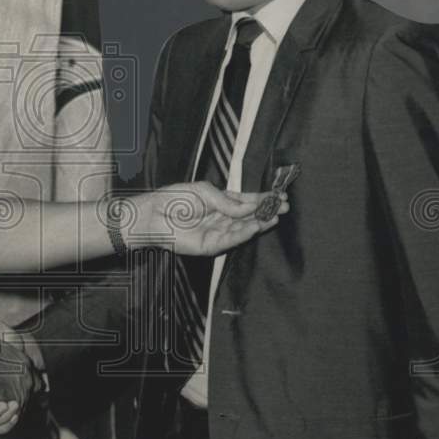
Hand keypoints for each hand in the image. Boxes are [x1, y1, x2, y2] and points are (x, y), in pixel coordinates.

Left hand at [128, 182, 286, 256]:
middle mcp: (221, 218)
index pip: (245, 201)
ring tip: (275, 216)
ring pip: (243, 229)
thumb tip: (247, 206)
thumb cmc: (175, 199)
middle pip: (248, 216)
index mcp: (219, 202)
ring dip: (260, 223)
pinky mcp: (210, 246)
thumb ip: (227, 200)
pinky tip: (256, 226)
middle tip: (285, 207)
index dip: (262, 199)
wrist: (154, 214)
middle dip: (267, 211)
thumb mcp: (204, 191)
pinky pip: (231, 240)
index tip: (279, 195)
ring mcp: (217, 233)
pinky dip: (244, 233)